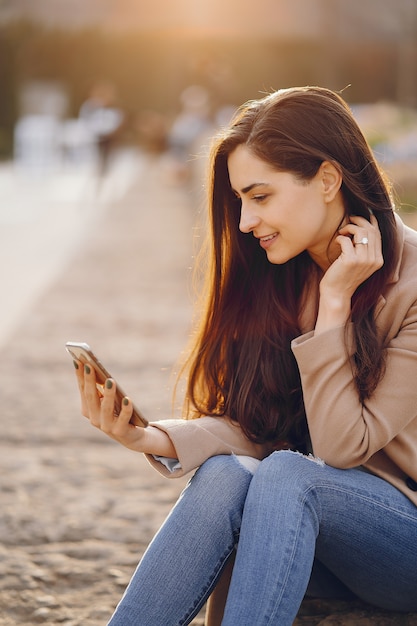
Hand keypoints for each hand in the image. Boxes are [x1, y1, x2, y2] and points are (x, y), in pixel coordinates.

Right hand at [72, 360, 175, 456]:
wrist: (131, 436)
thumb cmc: (117, 412)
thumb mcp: (107, 400)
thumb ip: (101, 387)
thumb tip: (95, 366)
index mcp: (88, 410)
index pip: (83, 390)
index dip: (80, 376)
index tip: (78, 361)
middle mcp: (94, 419)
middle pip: (91, 398)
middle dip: (90, 381)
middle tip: (90, 366)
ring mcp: (106, 426)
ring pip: (106, 408)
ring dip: (108, 394)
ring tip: (111, 380)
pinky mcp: (121, 431)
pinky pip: (124, 418)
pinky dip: (125, 409)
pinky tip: (127, 399)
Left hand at [315, 215, 382, 332]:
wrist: (336, 294)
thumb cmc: (344, 277)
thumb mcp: (359, 262)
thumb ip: (364, 248)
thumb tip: (362, 226)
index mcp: (379, 260)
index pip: (378, 234)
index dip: (371, 221)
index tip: (363, 215)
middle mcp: (374, 259)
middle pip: (371, 230)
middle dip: (359, 221)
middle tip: (349, 220)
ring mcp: (363, 260)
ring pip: (360, 232)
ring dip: (348, 228)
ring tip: (341, 232)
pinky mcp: (350, 260)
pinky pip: (346, 240)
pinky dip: (340, 238)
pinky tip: (335, 242)